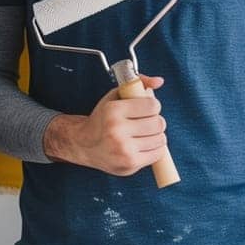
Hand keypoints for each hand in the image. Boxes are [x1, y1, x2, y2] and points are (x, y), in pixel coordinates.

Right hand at [46, 75, 167, 175]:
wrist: (84, 145)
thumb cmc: (102, 119)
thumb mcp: (114, 96)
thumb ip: (137, 83)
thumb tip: (159, 81)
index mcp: (113, 111)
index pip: (152, 106)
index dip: (153, 106)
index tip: (147, 108)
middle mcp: (117, 130)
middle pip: (158, 123)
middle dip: (155, 121)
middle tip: (146, 121)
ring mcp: (124, 149)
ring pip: (160, 139)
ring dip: (156, 135)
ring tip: (144, 134)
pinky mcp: (130, 163)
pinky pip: (157, 154)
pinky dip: (155, 148)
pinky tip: (143, 144)